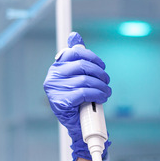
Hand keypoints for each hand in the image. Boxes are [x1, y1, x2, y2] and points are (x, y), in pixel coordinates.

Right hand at [43, 32, 111, 160]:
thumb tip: (74, 35)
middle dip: (100, 73)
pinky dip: (97, 95)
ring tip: (106, 92)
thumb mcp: (78, 76)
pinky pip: (84, 93)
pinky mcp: (60, 102)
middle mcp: (52, 77)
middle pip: (82, 66)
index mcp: (56, 67)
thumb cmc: (79, 99)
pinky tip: (102, 98)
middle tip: (107, 82)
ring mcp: (55, 90)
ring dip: (101, 86)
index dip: (92, 56)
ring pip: (85, 80)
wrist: (77, 125)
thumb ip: (77, 57)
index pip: (74, 52)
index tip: (102, 66)